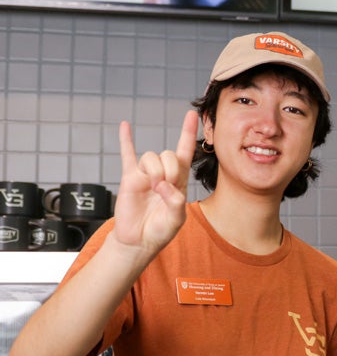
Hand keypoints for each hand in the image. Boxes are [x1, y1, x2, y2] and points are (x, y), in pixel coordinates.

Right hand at [112, 110, 197, 254]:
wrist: (139, 240)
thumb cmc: (160, 230)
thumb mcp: (176, 219)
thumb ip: (175, 201)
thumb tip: (163, 185)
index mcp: (179, 181)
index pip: (185, 152)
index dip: (188, 133)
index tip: (192, 114)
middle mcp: (163, 174)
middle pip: (168, 154)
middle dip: (169, 168)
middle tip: (166, 187)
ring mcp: (146, 175)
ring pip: (150, 157)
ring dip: (154, 170)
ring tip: (153, 188)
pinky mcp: (129, 178)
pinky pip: (127, 155)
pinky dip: (126, 140)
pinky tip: (125, 125)